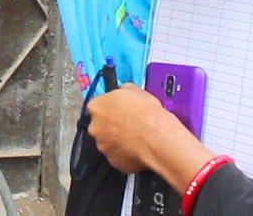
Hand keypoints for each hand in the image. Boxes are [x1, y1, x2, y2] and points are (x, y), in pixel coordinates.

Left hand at [86, 84, 212, 189]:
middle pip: (100, 125)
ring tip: (136, 137)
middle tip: (129, 124)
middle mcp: (95, 127)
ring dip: (118, 139)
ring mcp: (103, 146)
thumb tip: (124, 92)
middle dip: (112, 125)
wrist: (157, 138)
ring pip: (108, 141)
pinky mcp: (113, 161)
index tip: (119, 109)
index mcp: (96, 106)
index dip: (110, 107)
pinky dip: (125, 153)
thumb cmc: (147, 114)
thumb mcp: (134, 89)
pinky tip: (138, 148)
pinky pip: (117, 155)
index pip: (98, 105)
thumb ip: (122, 91)